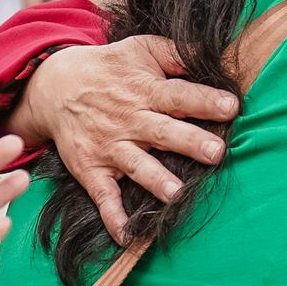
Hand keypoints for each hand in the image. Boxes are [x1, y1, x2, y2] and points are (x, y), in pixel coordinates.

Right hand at [21, 36, 238, 241]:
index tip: (231, 106)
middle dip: (190, 142)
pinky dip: (113, 218)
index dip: (205, 100)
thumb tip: (214, 54)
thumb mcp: (141, 49)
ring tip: (176, 194)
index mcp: (147, 89)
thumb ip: (177, 52)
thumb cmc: (111, 69)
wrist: (55, 86)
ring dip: (156, 180)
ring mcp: (111, 147)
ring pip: (137, 165)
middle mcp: (130, 120)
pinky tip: (127, 236)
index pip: (180, 95)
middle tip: (216, 152)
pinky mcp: (93, 170)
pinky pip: (103, 196)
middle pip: (164, 131)